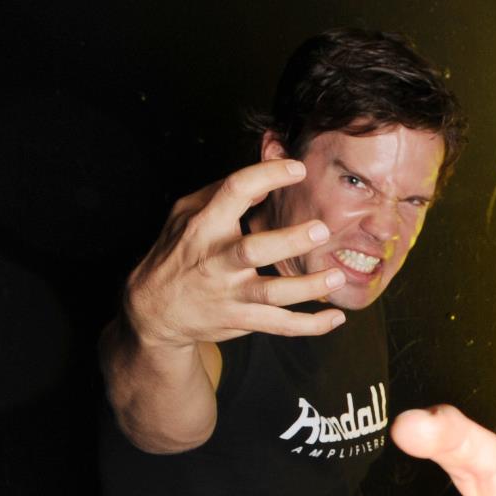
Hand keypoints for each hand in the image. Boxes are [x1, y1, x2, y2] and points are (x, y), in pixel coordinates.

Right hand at [121, 159, 348, 349]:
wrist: (156, 308)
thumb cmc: (179, 252)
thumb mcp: (186, 215)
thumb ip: (220, 195)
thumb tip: (262, 181)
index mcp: (204, 226)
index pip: (234, 193)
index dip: (266, 177)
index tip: (298, 169)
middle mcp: (217, 261)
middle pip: (254, 250)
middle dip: (289, 241)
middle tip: (322, 230)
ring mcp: (231, 294)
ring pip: (273, 293)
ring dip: (309, 286)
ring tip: (339, 276)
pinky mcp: (243, 320)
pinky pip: (281, 325)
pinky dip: (311, 326)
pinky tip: (336, 318)